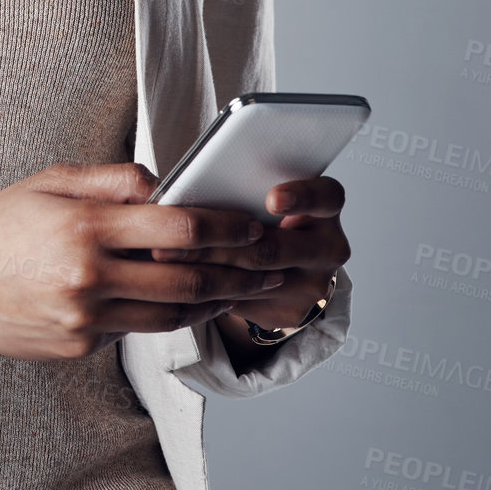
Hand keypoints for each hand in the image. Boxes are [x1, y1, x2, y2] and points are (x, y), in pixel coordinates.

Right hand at [0, 162, 283, 360]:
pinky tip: (185, 301)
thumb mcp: (51, 180)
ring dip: (212, 302)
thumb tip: (165, 184)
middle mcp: (87, 275)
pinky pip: (135, 330)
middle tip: (266, 266)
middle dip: (236, 271)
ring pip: (170, 314)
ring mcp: (84, 318)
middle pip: (186, 278)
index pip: (176, 226)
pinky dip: (164, 314)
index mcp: (84, 225)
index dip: (223, 227)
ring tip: (239, 289)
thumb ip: (112, 180)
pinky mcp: (78, 347)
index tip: (249, 226)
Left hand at [148, 175, 349, 330]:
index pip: (327, 196)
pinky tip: (180, 278)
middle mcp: (328, 246)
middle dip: (221, 241)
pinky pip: (246, 302)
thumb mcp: (254, 186)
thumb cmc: (256, 209)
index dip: (302, 197)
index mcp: (325, 206)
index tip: (271, 199)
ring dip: (206, 267)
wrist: (276, 259)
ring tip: (165, 255)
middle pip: (276, 247)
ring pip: (255, 278)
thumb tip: (162, 178)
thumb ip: (230, 176)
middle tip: (178, 236)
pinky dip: (211, 290)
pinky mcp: (292, 312)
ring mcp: (313, 283)